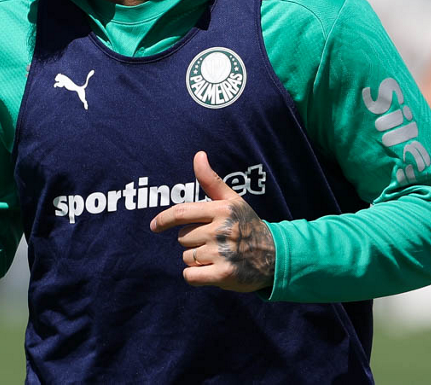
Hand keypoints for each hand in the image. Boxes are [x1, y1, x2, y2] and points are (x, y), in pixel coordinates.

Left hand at [149, 151, 274, 291]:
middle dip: (193, 242)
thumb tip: (198, 155)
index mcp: (222, 210)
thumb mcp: (232, 200)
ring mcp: (223, 253)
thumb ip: (211, 180)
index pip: (181, 213)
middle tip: (214, 242)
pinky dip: (196, 276)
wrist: (275, 257)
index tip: (154, 226)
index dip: (163, 220)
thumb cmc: (247, 225)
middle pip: (183, 238)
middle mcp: (222, 230)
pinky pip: (190, 276)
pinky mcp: (224, 275)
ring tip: (218, 256)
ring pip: (187, 257)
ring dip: (197, 260)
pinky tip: (212, 271)